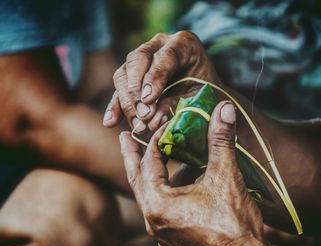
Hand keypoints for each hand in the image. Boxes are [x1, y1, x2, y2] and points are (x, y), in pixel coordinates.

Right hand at [103, 31, 221, 133]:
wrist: (208, 98)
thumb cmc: (210, 96)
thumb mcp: (202, 99)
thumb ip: (180, 105)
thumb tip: (152, 119)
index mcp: (184, 43)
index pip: (165, 55)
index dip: (155, 77)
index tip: (149, 99)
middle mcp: (159, 45)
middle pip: (137, 61)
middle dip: (136, 90)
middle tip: (144, 115)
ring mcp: (143, 59)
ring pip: (124, 74)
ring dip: (128, 102)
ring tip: (138, 125)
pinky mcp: (132, 76)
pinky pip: (119, 90)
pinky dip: (115, 107)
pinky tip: (110, 122)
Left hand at [119, 101, 265, 245]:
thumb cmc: (234, 223)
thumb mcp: (225, 177)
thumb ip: (221, 140)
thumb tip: (224, 109)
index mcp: (158, 204)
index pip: (150, 161)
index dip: (157, 138)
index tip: (167, 123)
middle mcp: (153, 220)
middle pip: (137, 179)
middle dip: (132, 156)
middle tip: (124, 137)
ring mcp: (162, 233)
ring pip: (150, 195)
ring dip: (152, 174)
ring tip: (156, 156)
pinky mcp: (173, 239)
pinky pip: (161, 208)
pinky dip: (165, 191)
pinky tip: (179, 181)